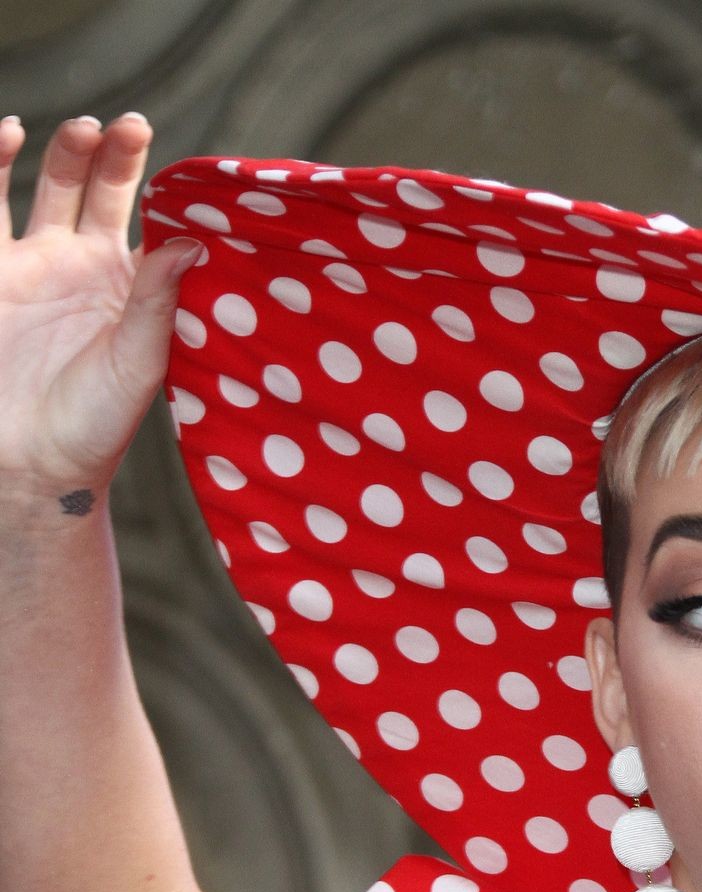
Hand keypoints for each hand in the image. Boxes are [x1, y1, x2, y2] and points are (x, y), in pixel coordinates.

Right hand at [0, 113, 201, 502]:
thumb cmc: (94, 426)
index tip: (183, 168)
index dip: (165, 191)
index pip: (153, 223)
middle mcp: (84, 266)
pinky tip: (6, 131)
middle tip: (127, 127)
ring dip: (65, 154)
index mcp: (130, 290)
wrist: (28, 464)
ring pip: (49, 187)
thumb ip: (157, 303)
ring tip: (83, 130)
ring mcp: (34, 263)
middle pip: (100, 190)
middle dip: (113, 156)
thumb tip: (192, 243)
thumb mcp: (136, 365)